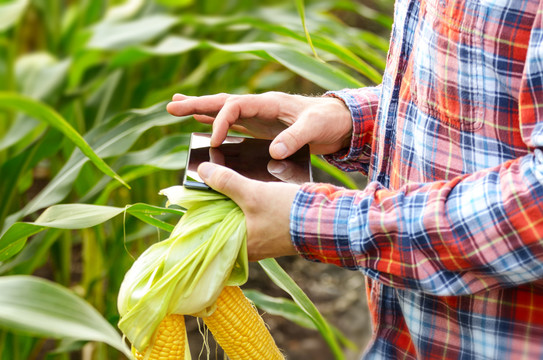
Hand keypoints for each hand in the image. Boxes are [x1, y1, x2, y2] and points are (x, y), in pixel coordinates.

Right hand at [166, 92, 351, 158]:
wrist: (341, 122)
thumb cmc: (329, 121)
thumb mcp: (314, 128)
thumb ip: (294, 138)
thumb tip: (273, 152)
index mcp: (269, 103)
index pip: (235, 105)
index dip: (220, 120)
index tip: (214, 141)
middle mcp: (260, 107)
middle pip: (222, 103)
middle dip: (197, 104)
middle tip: (170, 106)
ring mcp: (260, 118)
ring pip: (225, 112)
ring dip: (202, 111)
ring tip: (177, 109)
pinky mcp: (263, 129)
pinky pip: (235, 126)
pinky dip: (218, 125)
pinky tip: (206, 128)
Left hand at [198, 162, 299, 260]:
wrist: (326, 219)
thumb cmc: (287, 211)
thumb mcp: (253, 193)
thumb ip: (227, 182)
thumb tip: (202, 170)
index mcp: (239, 246)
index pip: (211, 232)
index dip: (203, 213)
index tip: (199, 196)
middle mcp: (250, 249)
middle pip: (226, 225)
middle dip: (220, 206)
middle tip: (211, 187)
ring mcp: (264, 243)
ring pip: (242, 221)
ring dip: (236, 206)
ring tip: (229, 186)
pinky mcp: (277, 234)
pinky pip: (256, 221)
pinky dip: (251, 208)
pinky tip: (250, 193)